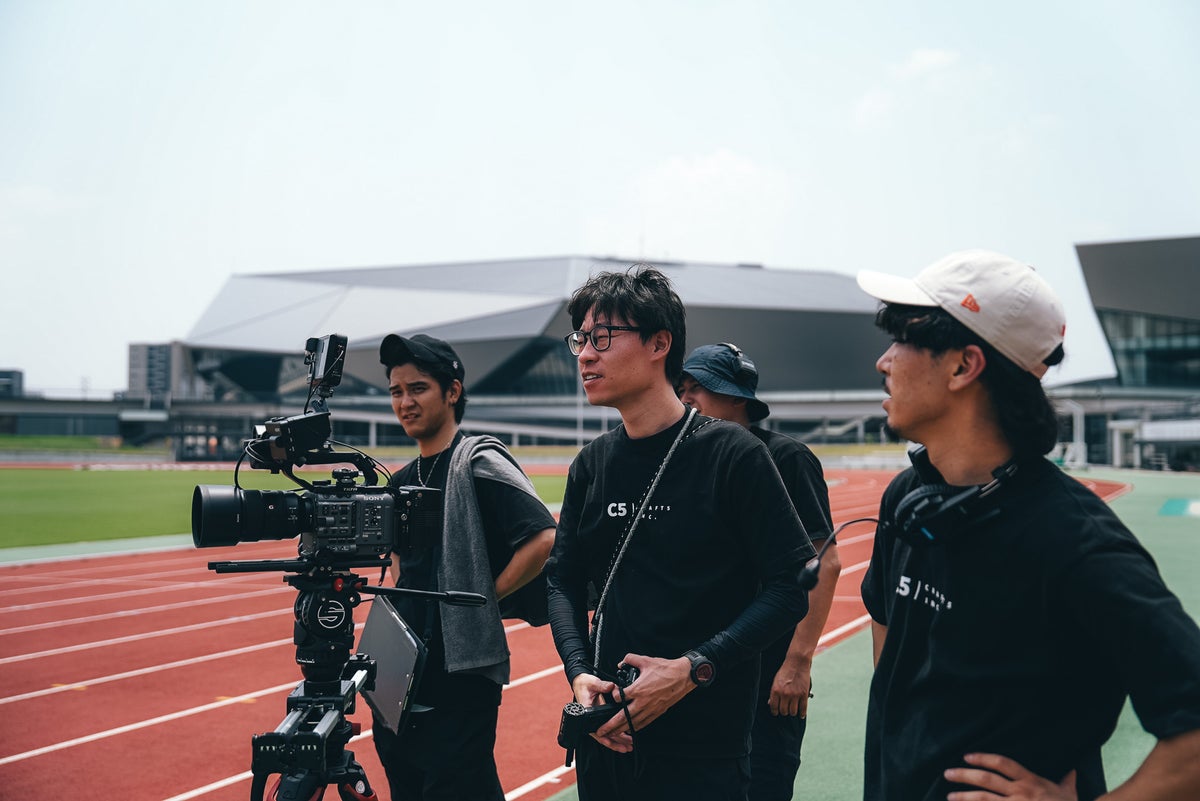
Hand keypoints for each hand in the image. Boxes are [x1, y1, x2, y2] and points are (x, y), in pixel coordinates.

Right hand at [570, 672, 632, 753]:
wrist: (581, 682)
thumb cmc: (585, 684)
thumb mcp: (593, 683)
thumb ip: (602, 685)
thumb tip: (611, 687)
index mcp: (586, 713)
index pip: (595, 729)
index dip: (604, 738)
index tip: (612, 742)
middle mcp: (590, 720)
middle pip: (603, 736)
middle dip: (615, 743)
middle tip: (626, 747)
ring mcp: (595, 720)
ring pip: (607, 735)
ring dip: (617, 741)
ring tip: (628, 746)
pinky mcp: (600, 718)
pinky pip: (608, 730)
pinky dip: (616, 735)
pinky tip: (625, 738)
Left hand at [593, 652, 692, 747]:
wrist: (683, 676)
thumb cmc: (666, 669)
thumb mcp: (645, 660)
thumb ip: (630, 659)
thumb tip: (621, 662)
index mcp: (638, 689)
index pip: (619, 698)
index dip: (613, 696)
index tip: (612, 694)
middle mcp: (643, 702)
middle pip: (623, 717)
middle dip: (610, 726)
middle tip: (601, 731)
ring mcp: (650, 709)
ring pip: (633, 723)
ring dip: (621, 730)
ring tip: (612, 734)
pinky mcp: (657, 712)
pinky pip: (644, 723)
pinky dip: (635, 727)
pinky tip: (630, 729)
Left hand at [768, 661, 811, 716]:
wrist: (797, 662)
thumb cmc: (785, 671)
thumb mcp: (776, 681)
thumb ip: (773, 693)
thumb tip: (770, 703)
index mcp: (776, 690)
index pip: (773, 707)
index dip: (774, 711)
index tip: (776, 712)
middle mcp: (784, 694)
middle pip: (783, 711)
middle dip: (784, 711)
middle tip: (785, 709)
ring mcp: (795, 695)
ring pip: (793, 712)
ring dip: (792, 712)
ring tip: (793, 709)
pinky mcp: (804, 694)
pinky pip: (803, 709)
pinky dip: (802, 713)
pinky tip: (801, 714)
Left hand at [945, 753, 1076, 799]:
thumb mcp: (1069, 792)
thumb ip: (1066, 780)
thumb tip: (1071, 768)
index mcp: (1031, 781)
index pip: (1003, 764)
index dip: (983, 758)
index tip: (967, 757)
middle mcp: (1020, 792)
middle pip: (986, 780)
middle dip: (964, 776)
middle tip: (948, 773)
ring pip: (983, 799)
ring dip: (964, 797)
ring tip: (949, 796)